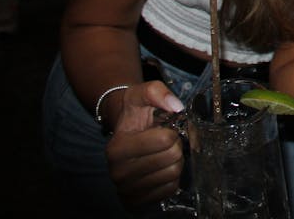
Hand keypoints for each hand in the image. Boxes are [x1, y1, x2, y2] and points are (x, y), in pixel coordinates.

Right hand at [105, 81, 185, 206]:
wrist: (125, 132)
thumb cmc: (135, 114)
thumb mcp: (142, 94)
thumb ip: (157, 92)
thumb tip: (176, 106)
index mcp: (117, 148)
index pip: (165, 141)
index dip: (171, 132)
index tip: (164, 129)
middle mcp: (117, 172)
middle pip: (171, 159)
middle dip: (176, 147)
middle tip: (167, 143)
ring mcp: (125, 189)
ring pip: (172, 176)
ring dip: (175, 162)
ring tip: (162, 154)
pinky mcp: (136, 201)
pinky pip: (168, 191)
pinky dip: (171, 179)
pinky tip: (161, 169)